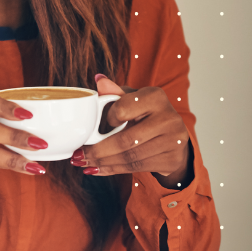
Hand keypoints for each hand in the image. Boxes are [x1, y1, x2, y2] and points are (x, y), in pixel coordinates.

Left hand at [72, 74, 191, 184]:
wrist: (174, 136)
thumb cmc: (146, 114)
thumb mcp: (133, 100)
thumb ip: (115, 93)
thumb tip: (99, 80)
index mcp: (156, 97)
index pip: (122, 109)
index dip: (107, 119)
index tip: (94, 126)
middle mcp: (168, 118)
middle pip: (125, 140)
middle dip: (97, 151)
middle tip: (78, 156)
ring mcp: (174, 141)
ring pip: (130, 157)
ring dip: (103, 163)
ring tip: (85, 164)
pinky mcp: (172, 160)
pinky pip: (137, 168)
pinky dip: (114, 170)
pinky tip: (99, 169)